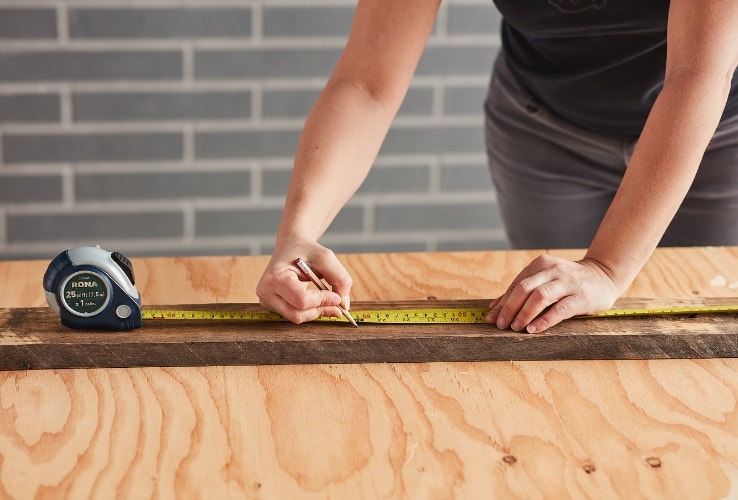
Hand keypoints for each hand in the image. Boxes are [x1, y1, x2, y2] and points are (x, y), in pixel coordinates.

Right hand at [256, 241, 352, 323]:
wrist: (291, 246)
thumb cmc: (307, 250)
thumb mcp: (326, 257)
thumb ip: (340, 279)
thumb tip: (344, 305)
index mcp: (275, 277)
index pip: (301, 300)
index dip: (323, 301)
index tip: (338, 296)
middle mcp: (266, 292)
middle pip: (297, 314)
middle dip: (320, 310)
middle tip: (337, 303)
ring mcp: (267, 301)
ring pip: (297, 318)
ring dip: (316, 311)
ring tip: (328, 298)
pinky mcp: (272, 306)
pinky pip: (295, 315)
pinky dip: (310, 311)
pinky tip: (316, 300)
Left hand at [486, 255, 618, 332]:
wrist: (603, 276)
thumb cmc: (568, 281)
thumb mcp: (545, 280)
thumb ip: (521, 291)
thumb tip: (494, 308)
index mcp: (541, 264)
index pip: (516, 284)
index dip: (503, 302)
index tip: (492, 318)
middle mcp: (553, 270)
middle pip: (525, 288)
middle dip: (510, 308)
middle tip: (501, 325)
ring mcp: (568, 283)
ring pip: (540, 297)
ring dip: (524, 314)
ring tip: (515, 328)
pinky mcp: (581, 297)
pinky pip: (559, 309)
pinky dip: (544, 320)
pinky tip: (533, 329)